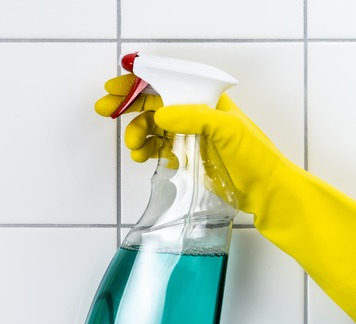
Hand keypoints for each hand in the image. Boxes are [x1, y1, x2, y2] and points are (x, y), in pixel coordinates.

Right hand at [95, 73, 292, 214]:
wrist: (265, 192)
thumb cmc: (255, 157)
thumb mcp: (229, 130)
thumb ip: (195, 117)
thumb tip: (161, 113)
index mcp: (207, 100)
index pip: (169, 84)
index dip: (140, 83)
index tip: (116, 87)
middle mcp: (196, 115)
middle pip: (154, 104)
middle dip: (128, 106)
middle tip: (105, 110)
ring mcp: (190, 136)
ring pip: (152, 128)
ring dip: (137, 134)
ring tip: (134, 147)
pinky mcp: (186, 157)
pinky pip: (158, 149)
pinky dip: (145, 152)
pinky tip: (143, 158)